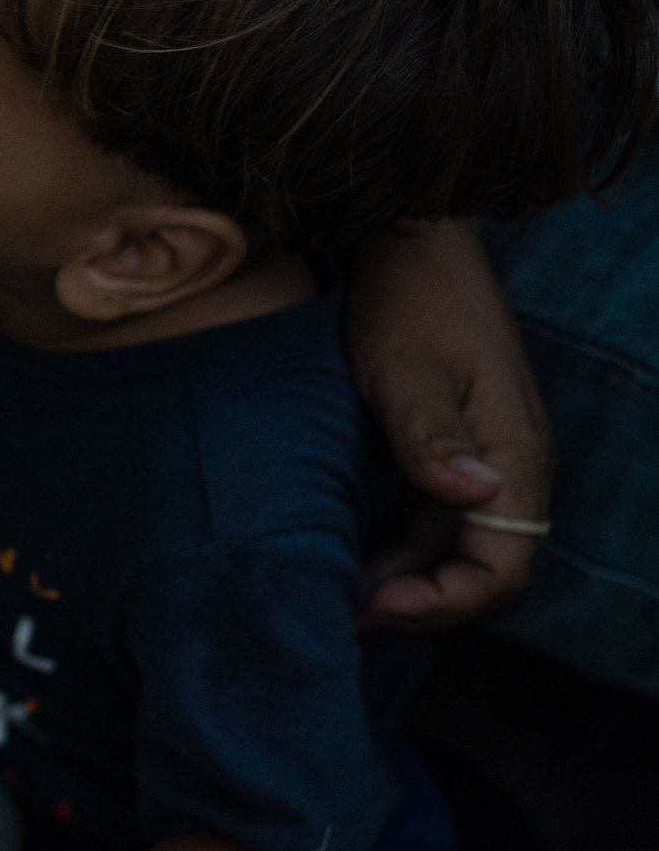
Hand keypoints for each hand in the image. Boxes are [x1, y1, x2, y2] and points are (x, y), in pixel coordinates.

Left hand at [344, 221, 549, 629]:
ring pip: (452, 544)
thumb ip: (434, 436)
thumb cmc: (408, 300)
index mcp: (514, 456)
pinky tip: (346, 550)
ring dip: (404, 575)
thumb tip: (478, 494)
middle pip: (480, 566)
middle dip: (420, 600)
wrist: (408, 239)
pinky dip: (397, 542)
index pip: (500, 567)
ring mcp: (481, 456)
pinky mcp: (450, 443)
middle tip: (342, 611)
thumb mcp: (407, 370)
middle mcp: (508, 465)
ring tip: (335, 591)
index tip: (375, 602)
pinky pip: (433, 514)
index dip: (444, 601)